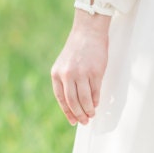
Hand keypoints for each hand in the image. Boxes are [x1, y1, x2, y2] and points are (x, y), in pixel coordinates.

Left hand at [51, 10, 110, 125]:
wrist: (88, 32)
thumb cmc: (78, 49)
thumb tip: (73, 102)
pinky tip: (96, 103)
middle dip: (79, 114)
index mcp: (57, 74)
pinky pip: (95, 91)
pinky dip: (96, 100)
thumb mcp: (64, 64)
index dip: (67, 112)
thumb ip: (65, 81)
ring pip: (85, 99)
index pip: (61, 99)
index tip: (73, 121)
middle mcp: (67, 75)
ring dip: (89, 110)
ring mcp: (81, 73)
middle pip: (73, 102)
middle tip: (84, 121)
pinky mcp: (95, 72)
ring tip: (92, 114)